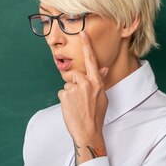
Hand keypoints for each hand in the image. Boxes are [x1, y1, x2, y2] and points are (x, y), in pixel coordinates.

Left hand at [58, 31, 108, 164]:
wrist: (88, 131)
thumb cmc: (96, 115)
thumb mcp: (102, 97)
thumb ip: (101, 81)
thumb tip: (103, 69)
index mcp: (97, 82)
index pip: (91, 60)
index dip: (87, 46)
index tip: (82, 34)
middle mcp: (86, 83)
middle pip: (75, 74)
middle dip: (75, 84)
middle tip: (81, 99)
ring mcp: (75, 89)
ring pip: (68, 85)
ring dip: (70, 94)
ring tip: (77, 106)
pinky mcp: (65, 95)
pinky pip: (62, 93)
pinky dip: (65, 100)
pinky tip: (71, 109)